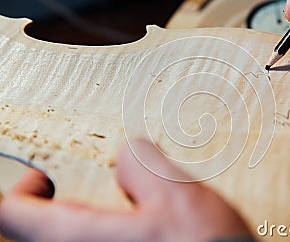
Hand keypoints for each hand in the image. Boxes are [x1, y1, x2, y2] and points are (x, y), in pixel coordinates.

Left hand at [0, 139, 250, 241]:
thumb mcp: (177, 195)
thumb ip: (142, 164)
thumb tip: (130, 153)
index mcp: (80, 238)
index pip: (12, 213)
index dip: (24, 186)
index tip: (44, 174)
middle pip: (40, 229)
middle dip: (65, 202)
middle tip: (90, 188)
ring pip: (73, 239)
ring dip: (92, 216)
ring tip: (125, 206)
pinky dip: (110, 231)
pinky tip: (142, 226)